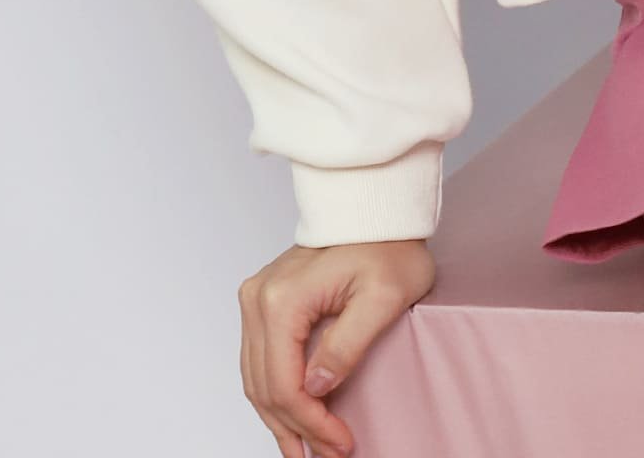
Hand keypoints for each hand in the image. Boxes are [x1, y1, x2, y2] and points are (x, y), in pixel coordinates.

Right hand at [238, 235, 435, 457]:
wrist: (376, 209)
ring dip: (280, 418)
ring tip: (306, 450)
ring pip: (256, 378)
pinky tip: (292, 416)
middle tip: (328, 456)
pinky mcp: (265, 301)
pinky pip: (259, 360)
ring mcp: (257, 298)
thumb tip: (316, 388)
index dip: (311, 422)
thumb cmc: (388, 246)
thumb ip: (347, 345)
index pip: (285, 383)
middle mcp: (258, 297)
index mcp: (282, 298)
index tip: (341, 444)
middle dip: (296, 429)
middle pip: (265, 386)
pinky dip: (274, 393)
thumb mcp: (382, 299)